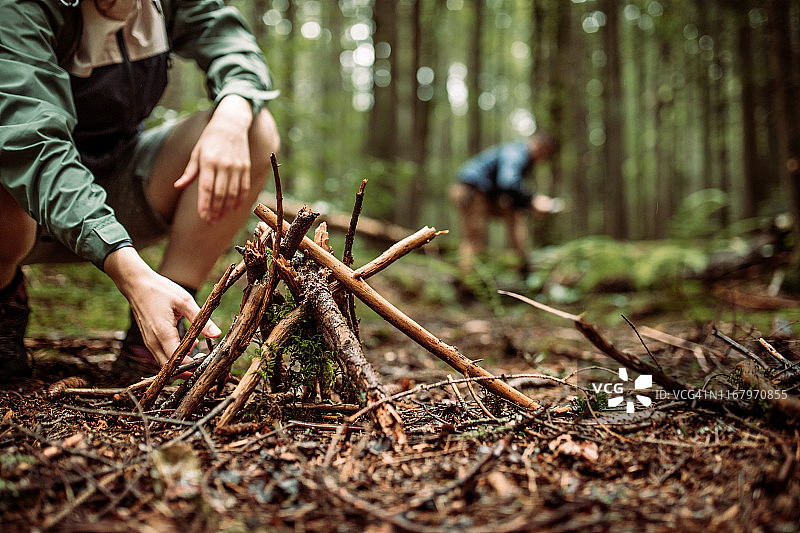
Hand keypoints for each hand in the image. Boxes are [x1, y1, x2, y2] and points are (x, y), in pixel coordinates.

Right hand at [104, 247, 221, 365]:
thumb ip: (200, 319)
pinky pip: (162, 354)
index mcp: (162, 334)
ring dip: (182, 362)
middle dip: (187, 369)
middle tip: (204, 361)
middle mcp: (153, 342)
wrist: (136, 284)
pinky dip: (176, 355)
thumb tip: (217, 334)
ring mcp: (149, 342)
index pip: (177, 363)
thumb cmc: (160, 290)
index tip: (206, 362)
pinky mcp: (149, 339)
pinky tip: (190, 343)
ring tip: (201, 352)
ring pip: (165, 363)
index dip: (192, 367)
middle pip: (169, 369)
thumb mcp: (184, 301)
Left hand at [174, 95, 253, 223]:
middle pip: (220, 194)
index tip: (202, 217)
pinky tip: (234, 208)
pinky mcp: (246, 167)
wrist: (231, 124)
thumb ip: (189, 172)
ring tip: (220, 217)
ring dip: (226, 208)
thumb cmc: (210, 139)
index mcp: (208, 161)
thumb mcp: (196, 152)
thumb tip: (178, 186)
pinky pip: (244, 187)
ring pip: (232, 193)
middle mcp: (223, 165)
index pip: (206, 188)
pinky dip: (240, 200)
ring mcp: (237, 166)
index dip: (205, 205)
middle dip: (215, 210)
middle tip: (210, 222)